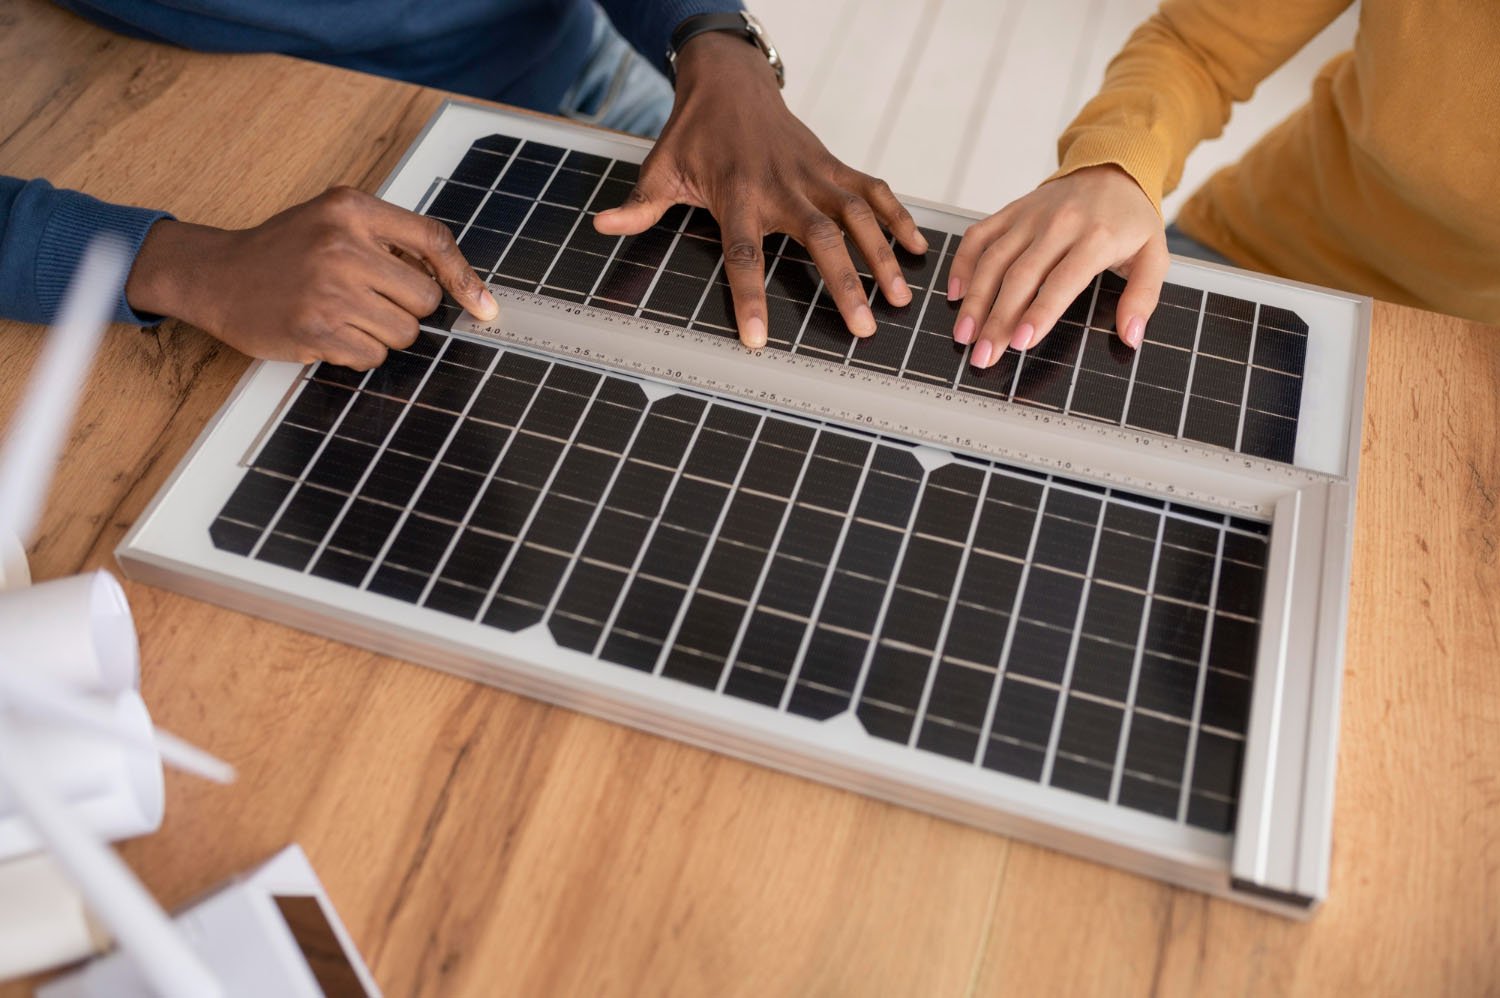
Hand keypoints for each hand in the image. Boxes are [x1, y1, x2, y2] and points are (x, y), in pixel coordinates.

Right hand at [125, 187, 497, 369]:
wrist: (216, 274)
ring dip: (384, 334)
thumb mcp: (334, 219)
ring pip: (404, 333)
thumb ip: (389, 239)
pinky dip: (359, 352)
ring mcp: (328, 289)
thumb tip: (457, 287)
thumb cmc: (283, 250)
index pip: (433, 240)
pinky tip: (330, 333)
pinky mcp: (315, 329)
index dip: (465, 278)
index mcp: (352, 209)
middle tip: (372, 301)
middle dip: (407, 310)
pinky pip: (373, 356)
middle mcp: (342, 245)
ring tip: (347, 315)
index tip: (483, 307)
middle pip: (424, 300)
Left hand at [593, 31, 927, 348]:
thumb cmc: (694, 134)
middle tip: (862, 328)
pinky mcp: (834, 164)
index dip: (748, 298)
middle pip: (820, 239)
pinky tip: (916, 249)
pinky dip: (897, 217)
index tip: (757, 340)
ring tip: (898, 299)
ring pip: (857, 215)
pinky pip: (873, 190)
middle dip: (842, 285)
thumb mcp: (661, 168)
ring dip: (881, 256)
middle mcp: (782, 185)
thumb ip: (640, 206)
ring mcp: (814, 173)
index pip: (742, 254)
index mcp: (736, 195)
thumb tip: (602, 226)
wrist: (730, 82)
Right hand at [948, 165, 1167, 367]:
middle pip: (1020, 277)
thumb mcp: (1155, 256)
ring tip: (964, 334)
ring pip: (993, 260)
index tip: (1020, 342)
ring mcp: (1030, 216)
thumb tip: (1131, 337)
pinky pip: (979, 236)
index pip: (1062, 281)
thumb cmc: (1131, 220)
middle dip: (997, 320)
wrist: (1113, 168)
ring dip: (975, 300)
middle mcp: (1059, 224)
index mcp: (1097, 238)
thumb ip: (1143, 298)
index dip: (1039, 313)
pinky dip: (963, 263)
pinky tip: (956, 293)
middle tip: (983, 356)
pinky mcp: (1011, 211)